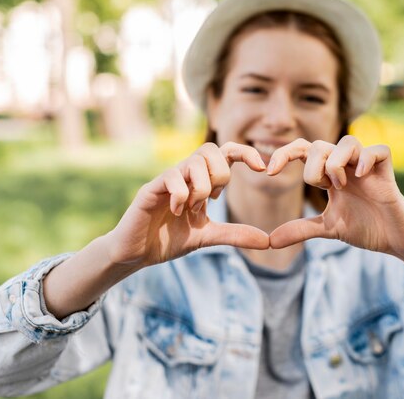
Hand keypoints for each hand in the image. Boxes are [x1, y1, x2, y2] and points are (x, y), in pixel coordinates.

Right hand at [105, 142, 269, 267]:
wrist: (137, 254)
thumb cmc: (168, 239)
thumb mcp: (207, 237)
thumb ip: (234, 235)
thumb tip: (267, 241)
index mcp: (199, 181)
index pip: (224, 153)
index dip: (245, 152)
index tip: (263, 168)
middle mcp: (184, 175)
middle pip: (210, 149)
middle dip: (221, 174)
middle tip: (213, 200)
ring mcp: (167, 179)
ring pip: (193, 162)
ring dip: (201, 188)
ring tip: (192, 210)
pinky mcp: (150, 189)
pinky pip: (172, 177)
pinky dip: (182, 195)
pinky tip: (177, 212)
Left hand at [268, 136, 403, 257]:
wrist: (395, 240)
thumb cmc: (366, 228)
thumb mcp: (327, 228)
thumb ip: (301, 229)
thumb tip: (270, 241)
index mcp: (330, 174)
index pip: (303, 150)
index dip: (284, 154)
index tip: (269, 172)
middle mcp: (347, 166)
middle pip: (319, 144)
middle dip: (312, 166)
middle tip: (322, 188)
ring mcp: (367, 167)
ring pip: (347, 141)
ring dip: (336, 162)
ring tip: (341, 185)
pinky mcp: (387, 173)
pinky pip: (379, 150)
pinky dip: (367, 159)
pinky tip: (361, 176)